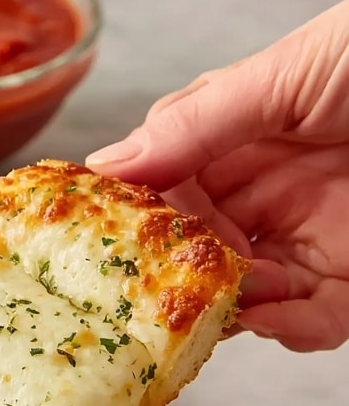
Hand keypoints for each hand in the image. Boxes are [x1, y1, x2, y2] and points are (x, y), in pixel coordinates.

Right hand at [86, 0, 348, 351]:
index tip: (95, 233)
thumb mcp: (283, 75)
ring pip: (245, 294)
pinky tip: (267, 320)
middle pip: (196, 249)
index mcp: (241, 137)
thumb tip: (107, 165)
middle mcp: (268, 193)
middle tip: (141, 291)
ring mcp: (311, 238)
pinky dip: (287, 329)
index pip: (166, 183)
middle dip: (169, 272)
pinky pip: (310, 320)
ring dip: (222, 308)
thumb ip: (196, 124)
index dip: (133, 211)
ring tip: (202, 311)